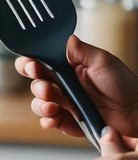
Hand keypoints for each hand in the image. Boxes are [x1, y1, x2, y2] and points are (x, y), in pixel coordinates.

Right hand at [15, 34, 137, 140]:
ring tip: (53, 105)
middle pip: (36, 83)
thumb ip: (81, 50)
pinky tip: (54, 118)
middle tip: (47, 87)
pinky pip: (50, 121)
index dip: (32, 63)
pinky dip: (48, 120)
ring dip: (41, 104)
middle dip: (37, 85)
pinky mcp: (69, 122)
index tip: (33, 65)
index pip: (42, 62)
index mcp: (70, 67)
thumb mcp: (104, 61)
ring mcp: (66, 104)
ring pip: (39, 103)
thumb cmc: (125, 85)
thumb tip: (65, 38)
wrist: (137, 113)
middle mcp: (65, 85)